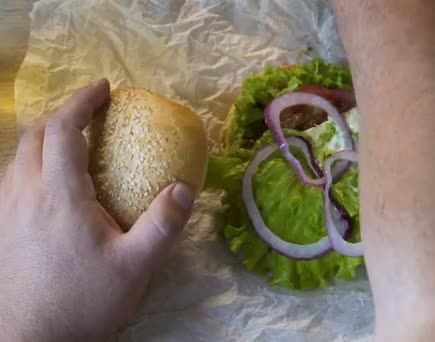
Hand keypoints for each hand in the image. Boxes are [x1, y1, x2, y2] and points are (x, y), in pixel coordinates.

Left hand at [0, 79, 193, 340]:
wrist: (32, 339)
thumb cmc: (84, 301)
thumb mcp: (135, 267)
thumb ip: (162, 225)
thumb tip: (185, 188)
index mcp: (58, 196)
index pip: (64, 131)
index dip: (82, 102)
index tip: (104, 88)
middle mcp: (24, 195)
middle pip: (35, 135)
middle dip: (63, 113)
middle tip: (92, 112)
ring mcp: (6, 211)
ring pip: (18, 155)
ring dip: (45, 136)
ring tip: (73, 140)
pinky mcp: (0, 228)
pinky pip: (11, 177)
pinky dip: (32, 161)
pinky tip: (50, 181)